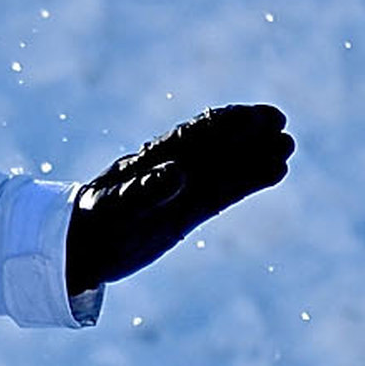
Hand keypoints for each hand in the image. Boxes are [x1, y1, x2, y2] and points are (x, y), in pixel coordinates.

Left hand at [66, 104, 290, 295]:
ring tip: (287, 150)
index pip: (197, 134)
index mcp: (153, 160)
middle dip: (248, 136)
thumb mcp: (115, 210)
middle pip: (217, 147)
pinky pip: (223, 193)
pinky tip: (274, 172)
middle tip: (282, 126)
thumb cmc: (92, 224)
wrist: (77, 248)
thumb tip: (178, 174)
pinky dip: (248, 182)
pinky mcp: (184, 213)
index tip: (261, 117)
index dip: (229, 123)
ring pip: (225, 170)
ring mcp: (180, 191)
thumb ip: (145, 193)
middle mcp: (171, 170)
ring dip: (255, 158)